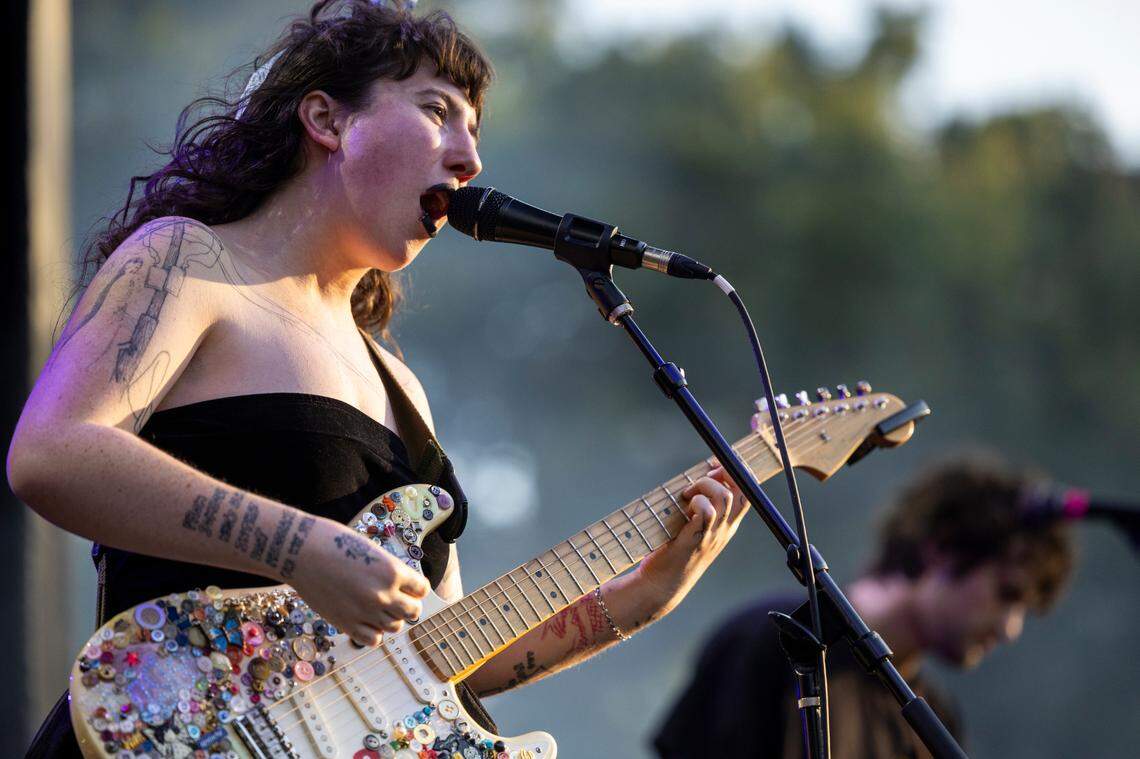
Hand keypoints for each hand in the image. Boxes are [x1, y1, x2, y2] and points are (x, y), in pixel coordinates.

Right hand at [289, 520, 429, 645]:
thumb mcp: (371, 550)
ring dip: (391, 619)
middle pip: (413, 612)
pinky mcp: (346, 623)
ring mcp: (365, 611)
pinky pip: (373, 639)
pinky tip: (366, 620)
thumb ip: (388, 570)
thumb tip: (399, 587)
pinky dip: (374, 633)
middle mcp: (383, 594)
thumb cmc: (334, 542)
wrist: (301, 551)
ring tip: (380, 609)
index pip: (421, 589)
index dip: (416, 587)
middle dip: (408, 606)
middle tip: (399, 600)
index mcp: (392, 570)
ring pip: (394, 627)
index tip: (410, 587)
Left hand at [633, 466, 748, 614]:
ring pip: (724, 498)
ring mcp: (711, 536)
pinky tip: (685, 505)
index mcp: (726, 528)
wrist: (662, 586)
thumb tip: (693, 482)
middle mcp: (723, 531)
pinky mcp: (694, 539)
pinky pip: (706, 513)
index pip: (746, 495)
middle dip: (723, 474)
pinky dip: (697, 501)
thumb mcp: (693, 530)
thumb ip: (698, 510)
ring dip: (704, 486)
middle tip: (701, 477)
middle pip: (741, 492)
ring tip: (688, 493)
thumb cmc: (673, 554)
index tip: (716, 466)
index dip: (736, 474)